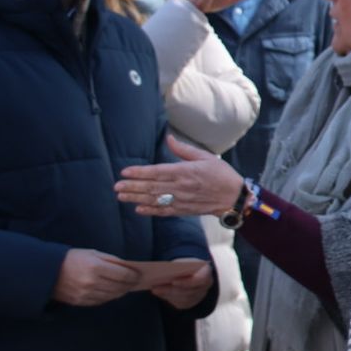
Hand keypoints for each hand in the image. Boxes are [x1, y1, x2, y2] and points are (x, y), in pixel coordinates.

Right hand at [52, 249, 140, 305]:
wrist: (47, 271)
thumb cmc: (72, 258)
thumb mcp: (93, 253)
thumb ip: (111, 260)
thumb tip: (129, 268)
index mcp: (95, 267)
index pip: (123, 275)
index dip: (133, 276)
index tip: (139, 275)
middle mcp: (91, 282)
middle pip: (119, 287)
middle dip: (129, 284)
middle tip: (136, 282)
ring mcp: (85, 294)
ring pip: (111, 296)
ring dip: (121, 292)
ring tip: (126, 287)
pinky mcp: (80, 302)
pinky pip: (101, 301)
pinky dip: (109, 297)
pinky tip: (113, 292)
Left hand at [116, 135, 244, 215]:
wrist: (234, 197)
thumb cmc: (222, 174)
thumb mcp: (205, 157)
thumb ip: (184, 149)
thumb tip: (169, 138)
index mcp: (185, 171)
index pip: (157, 172)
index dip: (139, 172)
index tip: (125, 172)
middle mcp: (181, 187)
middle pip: (151, 187)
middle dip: (132, 186)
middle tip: (116, 186)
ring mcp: (181, 200)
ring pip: (154, 200)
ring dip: (136, 198)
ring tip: (121, 196)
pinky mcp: (184, 210)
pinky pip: (164, 211)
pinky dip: (151, 211)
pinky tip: (139, 209)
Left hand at [150, 258, 213, 310]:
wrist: (195, 273)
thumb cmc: (188, 266)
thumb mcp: (185, 263)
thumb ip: (177, 266)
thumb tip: (159, 270)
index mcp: (206, 273)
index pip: (200, 280)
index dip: (187, 282)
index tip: (173, 281)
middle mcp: (204, 287)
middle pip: (188, 291)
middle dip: (170, 289)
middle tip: (155, 287)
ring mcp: (198, 296)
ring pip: (183, 299)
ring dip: (167, 294)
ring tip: (155, 289)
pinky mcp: (191, 303)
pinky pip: (180, 303)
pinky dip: (168, 298)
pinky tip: (160, 293)